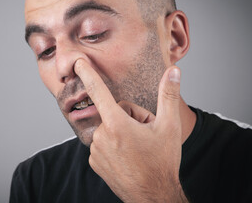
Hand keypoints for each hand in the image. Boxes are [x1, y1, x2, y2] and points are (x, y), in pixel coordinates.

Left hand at [74, 59, 187, 201]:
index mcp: (117, 123)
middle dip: (130, 118)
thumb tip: (174, 72)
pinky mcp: (93, 162)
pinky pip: (103, 143)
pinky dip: (114, 146)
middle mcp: (101, 135)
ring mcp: (95, 150)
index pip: (99, 91)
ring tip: (137, 148)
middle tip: (145, 135)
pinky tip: (127, 157)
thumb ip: (168, 95)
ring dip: (122, 133)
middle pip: (114, 112)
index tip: (77, 62)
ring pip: (109, 128)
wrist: (153, 196)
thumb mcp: (170, 127)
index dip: (88, 73)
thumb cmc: (162, 162)